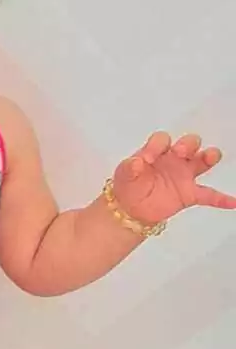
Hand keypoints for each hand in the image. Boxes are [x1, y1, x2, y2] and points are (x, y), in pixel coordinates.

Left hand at [112, 133, 235, 225]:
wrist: (131, 209)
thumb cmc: (129, 185)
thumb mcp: (123, 175)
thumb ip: (128, 167)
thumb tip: (135, 162)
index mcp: (157, 150)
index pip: (162, 140)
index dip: (157, 146)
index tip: (148, 159)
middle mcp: (174, 158)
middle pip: (188, 143)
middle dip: (187, 144)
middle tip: (181, 152)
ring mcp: (184, 175)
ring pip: (202, 161)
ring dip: (208, 156)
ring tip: (211, 156)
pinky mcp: (190, 193)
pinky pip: (209, 195)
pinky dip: (221, 199)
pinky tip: (233, 201)